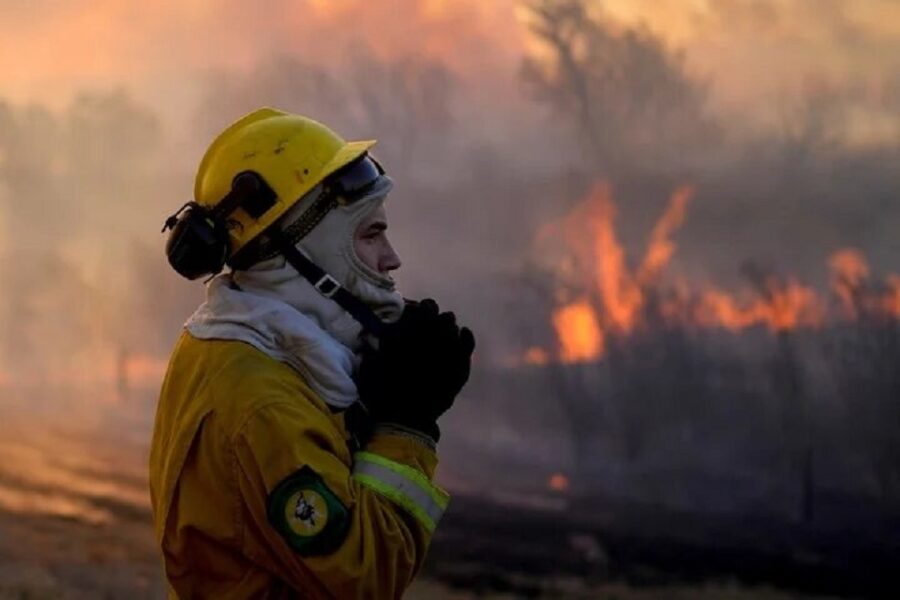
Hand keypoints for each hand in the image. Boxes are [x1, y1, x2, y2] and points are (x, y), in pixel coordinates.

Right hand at [357, 298, 475, 441]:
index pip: (419, 309)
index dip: (417, 310)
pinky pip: (467, 342)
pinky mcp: (460, 367)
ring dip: (445, 327)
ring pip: (451, 325)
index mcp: (408, 334)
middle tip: (427, 324)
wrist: (406, 420)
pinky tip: (461, 335)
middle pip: (437, 313)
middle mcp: (430, 338)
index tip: (413, 314)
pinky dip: (464, 337)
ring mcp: (449, 351)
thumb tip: (382, 333)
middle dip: (432, 316)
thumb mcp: (371, 366)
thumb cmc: (384, 394)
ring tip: (441, 334)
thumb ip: (378, 346)